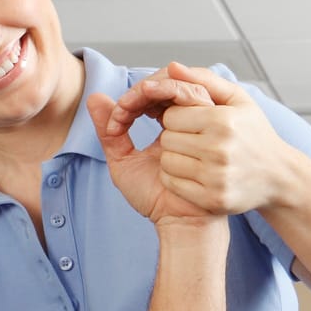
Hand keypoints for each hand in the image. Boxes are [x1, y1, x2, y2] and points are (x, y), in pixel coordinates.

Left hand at [88, 74, 217, 224]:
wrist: (179, 224)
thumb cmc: (155, 196)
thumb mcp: (123, 160)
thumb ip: (110, 131)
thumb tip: (94, 97)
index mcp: (175, 122)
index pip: (160, 89)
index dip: (136, 94)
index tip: (117, 115)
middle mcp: (193, 123)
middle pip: (173, 85)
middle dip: (142, 92)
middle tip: (121, 111)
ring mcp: (208, 133)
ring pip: (182, 101)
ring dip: (151, 110)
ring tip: (128, 125)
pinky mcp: (216, 147)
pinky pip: (195, 124)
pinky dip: (169, 130)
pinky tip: (155, 147)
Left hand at [114, 62, 298, 216]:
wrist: (278, 176)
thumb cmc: (254, 132)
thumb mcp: (237, 99)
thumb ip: (203, 80)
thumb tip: (172, 68)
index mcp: (223, 121)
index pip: (172, 115)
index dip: (177, 117)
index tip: (191, 122)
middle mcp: (219, 149)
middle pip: (166, 139)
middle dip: (175, 137)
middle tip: (193, 139)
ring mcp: (215, 176)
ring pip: (166, 162)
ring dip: (174, 158)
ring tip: (195, 155)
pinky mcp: (211, 199)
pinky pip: (171, 183)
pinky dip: (176, 178)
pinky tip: (194, 172)